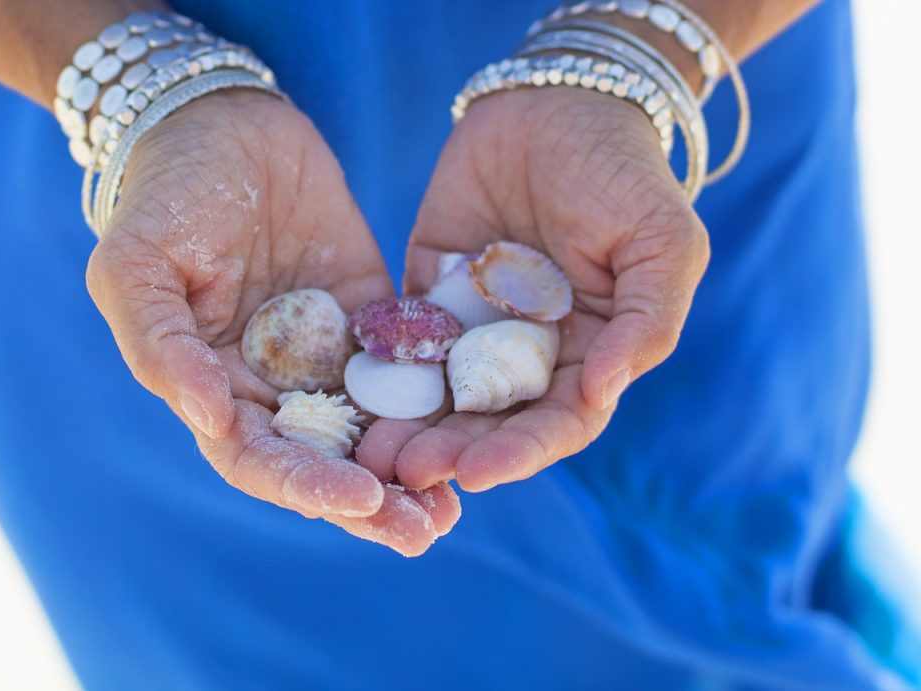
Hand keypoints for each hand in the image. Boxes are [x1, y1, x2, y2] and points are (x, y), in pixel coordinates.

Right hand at [85, 90, 459, 555]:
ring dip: (410, 473)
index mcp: (214, 387)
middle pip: (324, 461)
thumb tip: (209, 419)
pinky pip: (409, 372)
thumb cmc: (165, 195)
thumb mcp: (136, 265)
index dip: (305, 483)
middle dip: (371, 503)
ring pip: (372, 432)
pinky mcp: (374, 320)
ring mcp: (328, 355)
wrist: (226, 126)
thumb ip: (160, 343)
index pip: (259, 457)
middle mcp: (274, 385)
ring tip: (452, 510)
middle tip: (424, 531)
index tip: (360, 496)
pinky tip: (473, 433)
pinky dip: (435, 410)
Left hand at [358, 88, 708, 491]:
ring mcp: (474, 329)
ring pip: (440, 395)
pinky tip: (354, 397)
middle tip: (412, 472)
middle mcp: (528, 355)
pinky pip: (400, 341)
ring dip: (411, 428)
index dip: (523, 452)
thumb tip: (604, 391)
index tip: (480, 474)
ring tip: (375, 454)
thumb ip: (645, 320)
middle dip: (455, 450)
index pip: (558, 422)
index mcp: (589, 354)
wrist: (555, 104)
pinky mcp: (427, 297)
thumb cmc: (625, 174)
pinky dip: (380, 373)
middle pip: (491, 421)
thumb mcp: (662, 243)